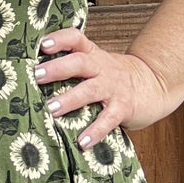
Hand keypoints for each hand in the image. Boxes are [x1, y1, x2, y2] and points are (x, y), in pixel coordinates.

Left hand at [33, 28, 176, 146]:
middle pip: (80, 63)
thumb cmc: (111, 77)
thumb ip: (71, 65)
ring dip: (69, 99)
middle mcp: (102, 68)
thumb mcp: (95, 63)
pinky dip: (95, 131)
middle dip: (58, 68)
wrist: (152, 84)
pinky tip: (82, 142)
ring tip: (51, 110)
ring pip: (90, 91)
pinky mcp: (123, 108)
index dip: (60, 39)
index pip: (76, 39)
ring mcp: (113, 88)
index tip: (43, 45)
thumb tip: (31, 76)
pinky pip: (108, 120)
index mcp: (92, 55)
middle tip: (37, 76)